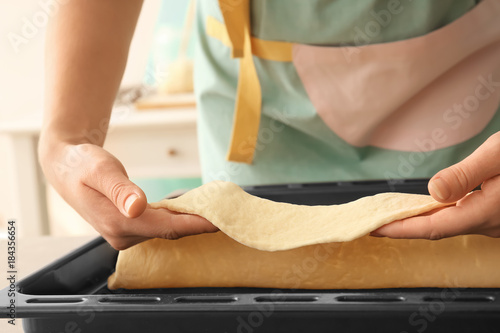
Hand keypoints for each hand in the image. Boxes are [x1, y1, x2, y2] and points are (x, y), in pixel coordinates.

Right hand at [39, 142, 217, 249]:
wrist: (65, 168)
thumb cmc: (82, 164)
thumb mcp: (100, 170)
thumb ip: (120, 189)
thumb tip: (138, 207)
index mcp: (117, 222)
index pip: (166, 227)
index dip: (194, 225)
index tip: (219, 221)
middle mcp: (122, 235)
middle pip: (169, 231)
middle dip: (198, 224)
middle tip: (227, 214)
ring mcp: (124, 234)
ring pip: (165, 230)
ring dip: (189, 222)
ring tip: (216, 210)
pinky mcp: (128, 228)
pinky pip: (159, 226)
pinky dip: (177, 218)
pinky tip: (191, 209)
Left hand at [372, 131, 499, 239]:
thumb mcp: (497, 155)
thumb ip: (465, 174)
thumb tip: (433, 190)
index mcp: (485, 213)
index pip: (433, 227)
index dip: (401, 229)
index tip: (374, 228)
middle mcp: (489, 223)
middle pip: (438, 228)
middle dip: (404, 225)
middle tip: (375, 220)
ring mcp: (494, 221)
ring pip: (450, 223)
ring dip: (420, 219)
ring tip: (392, 213)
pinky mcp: (496, 213)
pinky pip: (460, 217)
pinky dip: (438, 213)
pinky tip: (426, 206)